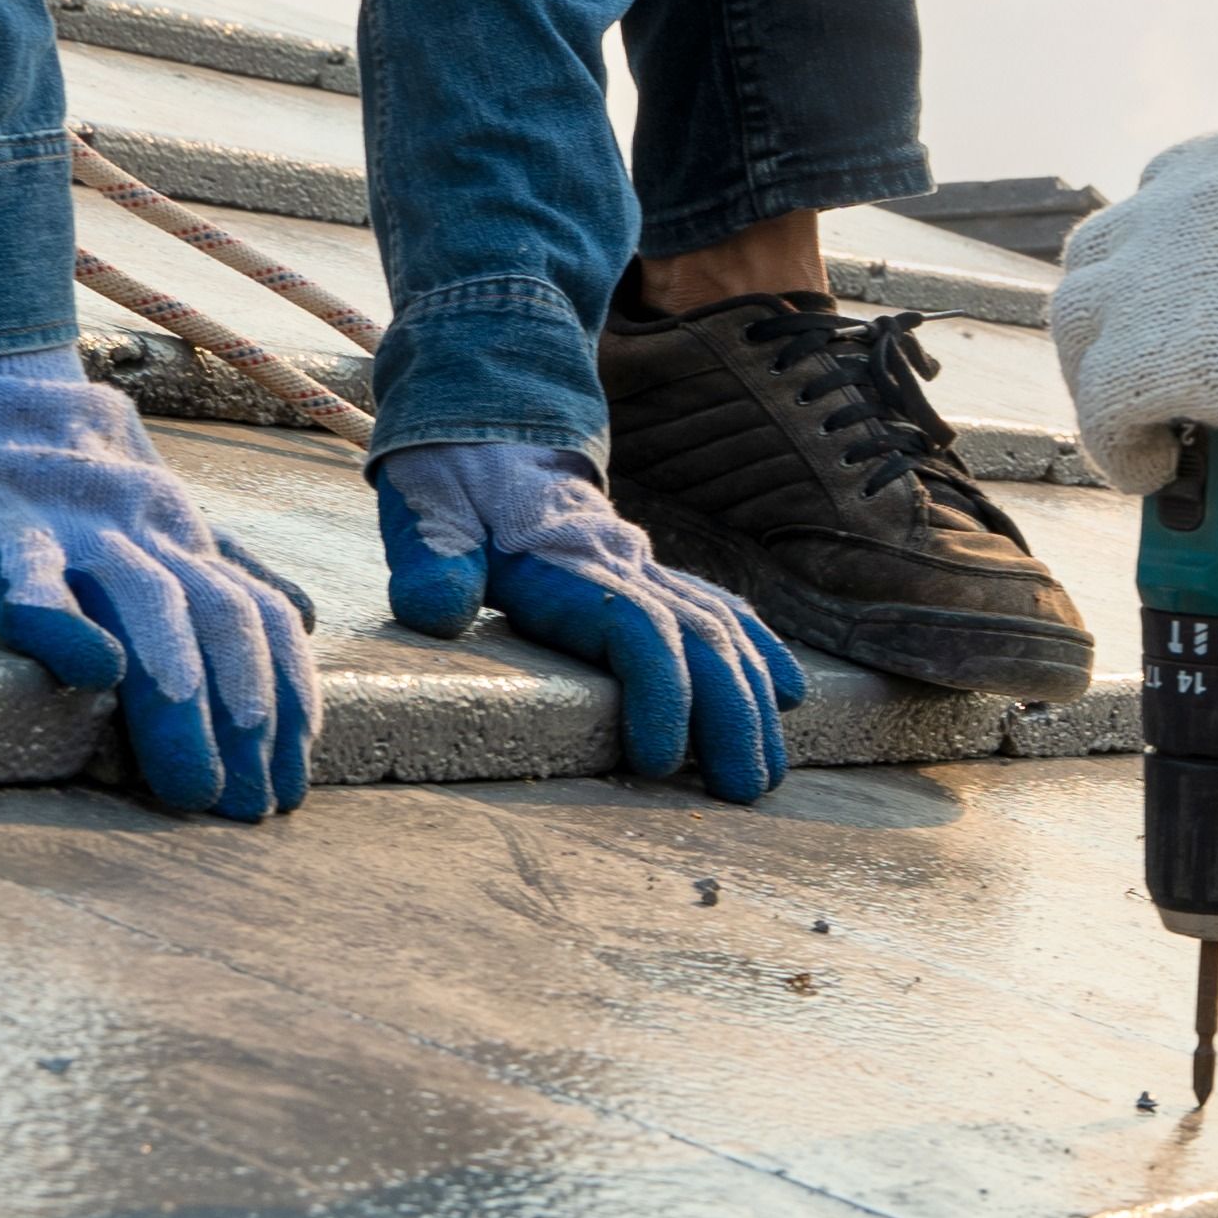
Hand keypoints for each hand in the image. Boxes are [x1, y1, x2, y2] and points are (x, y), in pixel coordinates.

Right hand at [0, 351, 321, 820]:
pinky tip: (93, 674)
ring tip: (195, 781)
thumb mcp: (158, 516)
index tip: (296, 779)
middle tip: (251, 808)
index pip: (258, 619)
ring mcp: (71, 525)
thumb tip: (306, 621)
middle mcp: (144, 530)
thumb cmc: (66, 471)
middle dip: (244, 718)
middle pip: (213, 622)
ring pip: (144, 605)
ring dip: (180, 695)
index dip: (287, 698)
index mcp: (183, 536)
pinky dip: (63, 626)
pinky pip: (29, 577)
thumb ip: (227, 567)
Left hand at [375, 441, 801, 798]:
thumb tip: (438, 612)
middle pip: (702, 637)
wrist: (489, 427)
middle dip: (733, 714)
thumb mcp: (429, 511)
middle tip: (745, 789)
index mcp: (569, 563)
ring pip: (723, 630)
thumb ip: (434, 559)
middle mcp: (624, 566)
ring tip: (767, 771)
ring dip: (753, 701)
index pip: (638, 628)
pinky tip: (788, 693)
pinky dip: (760, 651)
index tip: (661, 759)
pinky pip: (721, 609)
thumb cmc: (452, 483)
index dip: (662, 691)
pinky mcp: (652, 575)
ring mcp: (646, 568)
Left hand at [1050, 112, 1217, 492]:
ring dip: (1102, 371)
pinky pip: (1098, 400)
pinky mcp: (1157, 348)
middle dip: (1117, 314)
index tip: (1184, 312)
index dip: (1164, 266)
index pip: (1165, 196)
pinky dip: (1115, 440)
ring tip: (1141, 425)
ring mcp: (1166, 263)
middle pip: (1104, 252)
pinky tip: (1153, 469)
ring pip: (1078, 319)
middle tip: (1148, 372)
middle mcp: (1194, 187)